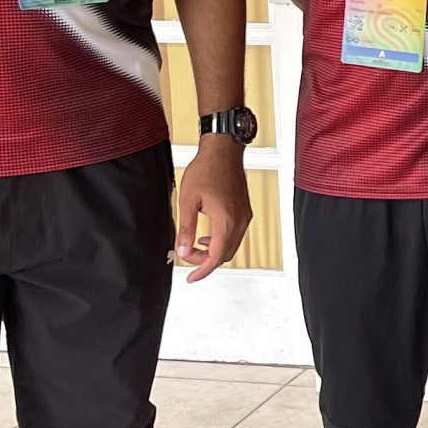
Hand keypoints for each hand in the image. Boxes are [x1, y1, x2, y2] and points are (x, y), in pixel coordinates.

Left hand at [177, 134, 251, 282]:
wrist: (223, 150)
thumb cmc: (207, 169)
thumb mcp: (188, 201)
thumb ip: (186, 229)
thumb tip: (182, 250)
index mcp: (226, 221)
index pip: (216, 257)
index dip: (202, 270)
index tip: (191, 276)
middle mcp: (239, 220)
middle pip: (226, 255)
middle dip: (207, 261)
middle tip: (189, 258)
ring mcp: (244, 215)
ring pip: (232, 246)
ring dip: (215, 251)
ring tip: (196, 247)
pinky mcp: (244, 210)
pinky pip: (236, 234)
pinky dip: (222, 240)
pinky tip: (208, 235)